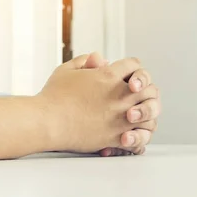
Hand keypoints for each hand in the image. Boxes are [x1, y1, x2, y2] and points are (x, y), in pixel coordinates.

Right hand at [37, 55, 158, 153]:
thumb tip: (99, 59)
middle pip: (150, 88)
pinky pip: (139, 137)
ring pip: (150, 114)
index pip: (135, 65)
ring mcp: (120, 117)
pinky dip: (140, 137)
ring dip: (147, 114)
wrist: (46, 122)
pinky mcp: (116, 136)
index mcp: (108, 76)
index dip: (133, 69)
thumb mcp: (67, 70)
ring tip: (139, 116)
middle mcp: (119, 95)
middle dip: (146, 90)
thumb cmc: (52, 97)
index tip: (129, 75)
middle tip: (140, 96)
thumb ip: (85, 61)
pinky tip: (134, 135)